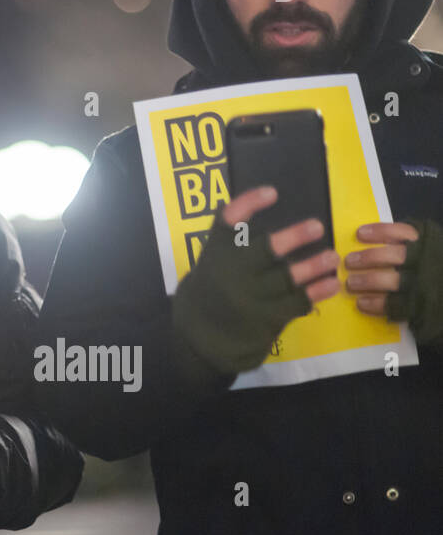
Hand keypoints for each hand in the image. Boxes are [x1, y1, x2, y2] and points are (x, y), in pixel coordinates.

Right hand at [171, 186, 340, 375]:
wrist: (201, 342)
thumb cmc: (207, 298)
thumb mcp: (207, 268)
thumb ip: (226, 249)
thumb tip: (251, 216)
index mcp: (214, 256)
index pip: (227, 222)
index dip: (249, 204)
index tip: (271, 192)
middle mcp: (231, 274)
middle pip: (265, 251)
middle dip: (293, 237)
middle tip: (316, 226)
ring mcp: (250, 299)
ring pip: (287, 278)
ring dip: (313, 266)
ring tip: (332, 257)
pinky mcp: (266, 319)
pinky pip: (296, 302)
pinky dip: (316, 292)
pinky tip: (331, 283)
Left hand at [349, 218, 442, 346]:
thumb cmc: (434, 270)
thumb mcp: (428, 251)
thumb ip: (407, 244)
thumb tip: (370, 237)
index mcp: (429, 246)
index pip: (405, 233)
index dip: (380, 232)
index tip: (360, 234)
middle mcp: (427, 263)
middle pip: (394, 256)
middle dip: (368, 258)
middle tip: (349, 261)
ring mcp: (424, 286)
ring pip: (391, 280)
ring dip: (367, 281)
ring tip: (351, 283)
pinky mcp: (420, 307)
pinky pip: (394, 305)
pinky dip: (375, 304)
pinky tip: (362, 302)